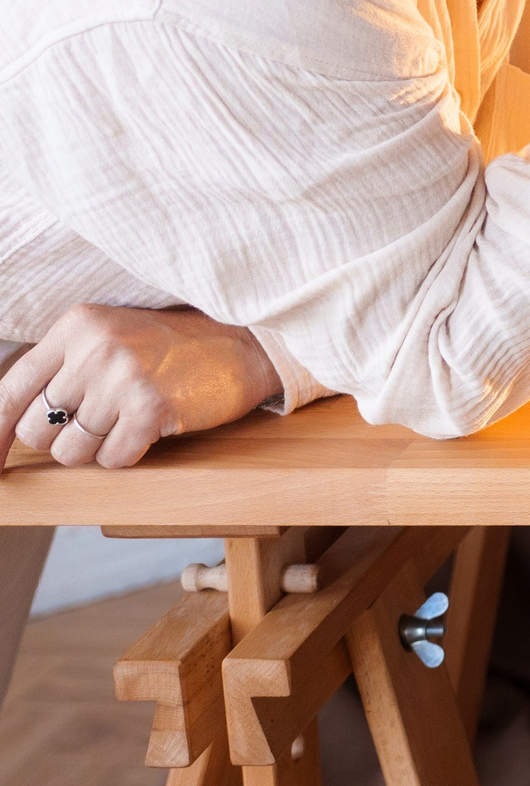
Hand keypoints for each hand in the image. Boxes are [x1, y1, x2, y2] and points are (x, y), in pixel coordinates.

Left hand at [2, 306, 283, 470]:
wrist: (249, 342)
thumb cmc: (176, 346)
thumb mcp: (112, 337)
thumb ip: (62, 369)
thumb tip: (9, 427)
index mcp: (77, 325)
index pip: (10, 390)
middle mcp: (93, 348)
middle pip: (36, 429)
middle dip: (64, 437)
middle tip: (102, 421)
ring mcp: (122, 378)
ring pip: (71, 451)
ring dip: (98, 448)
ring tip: (130, 419)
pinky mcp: (150, 408)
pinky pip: (112, 460)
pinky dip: (130, 453)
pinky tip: (152, 427)